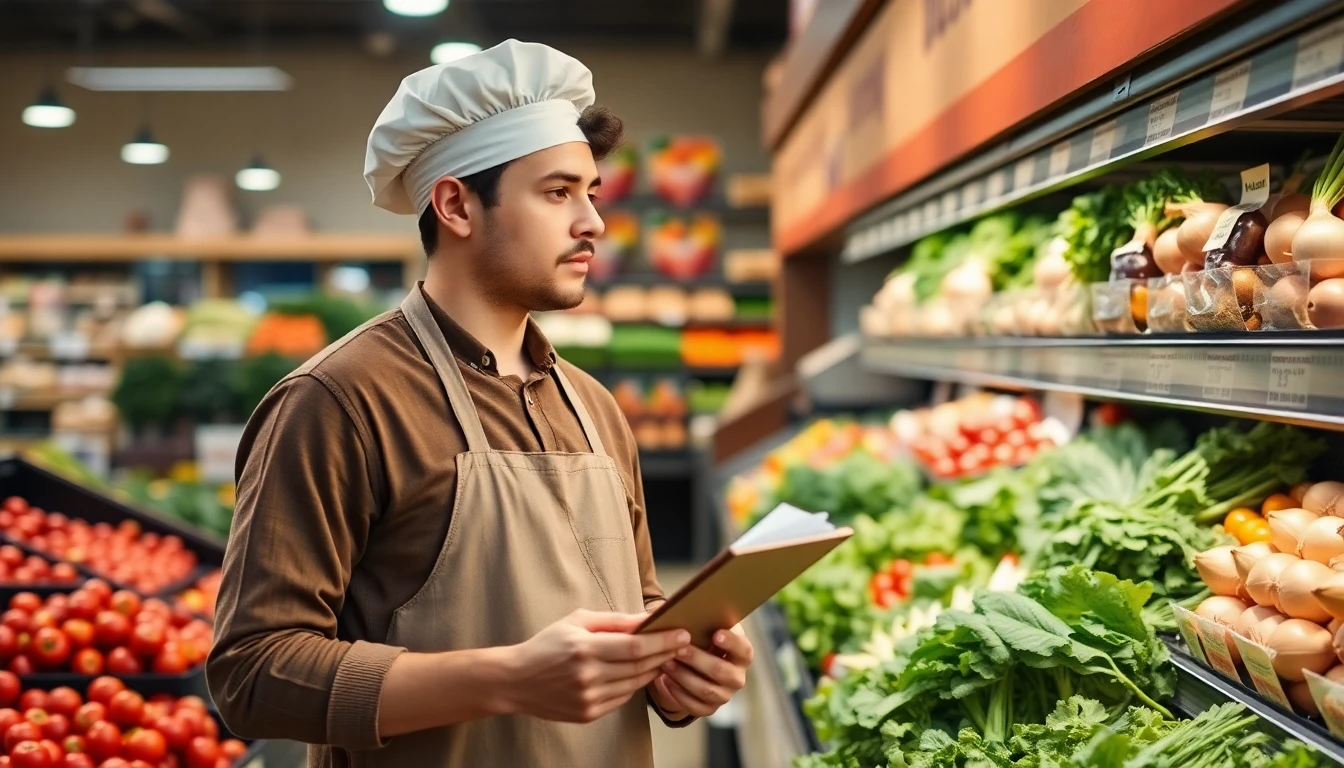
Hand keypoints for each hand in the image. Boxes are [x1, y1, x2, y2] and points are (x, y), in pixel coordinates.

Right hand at [505, 609, 690, 723]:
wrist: (516, 681)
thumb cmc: (547, 645)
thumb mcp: (577, 621)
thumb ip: (613, 621)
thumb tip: (646, 618)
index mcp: (585, 648)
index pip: (635, 647)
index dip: (663, 640)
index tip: (682, 633)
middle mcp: (588, 676)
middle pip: (640, 667)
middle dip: (665, 653)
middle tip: (683, 643)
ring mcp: (589, 699)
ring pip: (635, 685)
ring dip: (654, 670)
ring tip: (666, 656)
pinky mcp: (588, 714)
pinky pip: (622, 698)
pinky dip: (635, 685)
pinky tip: (641, 673)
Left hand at [649, 625, 752, 718]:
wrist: (696, 664)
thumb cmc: (701, 639)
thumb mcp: (705, 628)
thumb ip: (701, 618)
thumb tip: (680, 606)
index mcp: (742, 654)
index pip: (744, 650)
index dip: (731, 642)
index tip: (715, 633)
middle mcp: (737, 677)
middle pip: (720, 671)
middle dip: (697, 659)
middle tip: (678, 649)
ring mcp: (724, 694)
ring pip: (706, 690)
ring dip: (684, 676)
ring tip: (666, 663)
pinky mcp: (709, 708)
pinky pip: (695, 706)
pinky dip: (679, 693)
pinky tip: (666, 680)